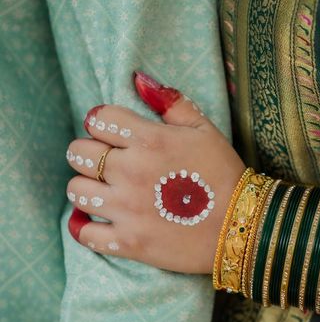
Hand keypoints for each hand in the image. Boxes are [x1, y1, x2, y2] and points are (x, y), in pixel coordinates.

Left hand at [66, 72, 245, 272]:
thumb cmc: (225, 176)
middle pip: (78, 153)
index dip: (100, 123)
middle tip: (104, 162)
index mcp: (149, 140)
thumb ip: (172, 103)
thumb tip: (139, 79)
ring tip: (101, 191)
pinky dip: (85, 229)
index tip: (110, 133)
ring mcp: (126, 210)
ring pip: (76, 190)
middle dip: (88, 153)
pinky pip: (85, 234)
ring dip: (85, 187)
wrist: (241, 228)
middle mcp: (131, 172)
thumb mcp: (206, 131)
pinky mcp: (128, 242)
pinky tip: (95, 222)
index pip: (98, 119)